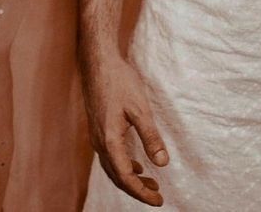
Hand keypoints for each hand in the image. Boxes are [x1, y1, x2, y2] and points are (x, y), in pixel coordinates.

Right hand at [82, 55, 168, 206]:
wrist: (98, 62)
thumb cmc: (119, 81)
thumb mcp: (140, 109)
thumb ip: (151, 137)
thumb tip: (163, 164)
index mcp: (110, 141)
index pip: (126, 178)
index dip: (142, 193)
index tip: (158, 201)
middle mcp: (100, 143)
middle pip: (117, 177)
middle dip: (137, 190)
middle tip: (157, 197)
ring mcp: (97, 136)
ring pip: (112, 168)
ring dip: (130, 179)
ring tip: (151, 183)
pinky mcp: (98, 128)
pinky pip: (109, 157)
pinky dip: (123, 166)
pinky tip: (135, 163)